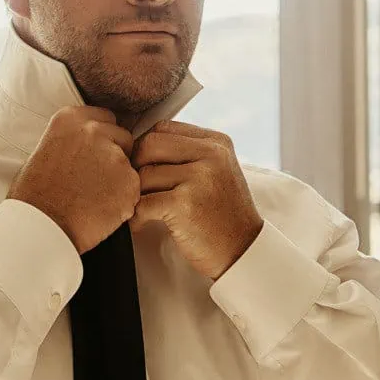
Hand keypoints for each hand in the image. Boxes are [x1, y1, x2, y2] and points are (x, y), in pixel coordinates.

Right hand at [6, 105, 139, 256]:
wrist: (40, 226)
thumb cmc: (34, 197)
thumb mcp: (45, 151)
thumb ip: (72, 141)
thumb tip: (86, 146)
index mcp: (70, 118)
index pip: (105, 118)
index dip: (104, 138)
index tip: (96, 154)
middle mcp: (94, 131)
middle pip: (123, 137)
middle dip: (116, 155)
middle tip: (96, 180)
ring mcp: (114, 155)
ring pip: (130, 165)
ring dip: (119, 180)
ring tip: (94, 200)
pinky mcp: (129, 181)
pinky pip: (134, 190)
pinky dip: (124, 202)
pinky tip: (102, 211)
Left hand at [128, 121, 262, 281]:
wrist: (243, 252)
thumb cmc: (223, 215)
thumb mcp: (217, 172)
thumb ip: (189, 153)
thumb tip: (142, 144)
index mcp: (217, 143)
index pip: (163, 128)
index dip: (146, 148)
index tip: (145, 168)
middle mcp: (211, 155)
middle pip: (149, 144)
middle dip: (136, 167)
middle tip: (139, 189)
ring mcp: (199, 178)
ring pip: (143, 174)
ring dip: (136, 196)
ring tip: (143, 211)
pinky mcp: (185, 204)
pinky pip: (142, 202)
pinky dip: (136, 217)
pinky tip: (142, 224)